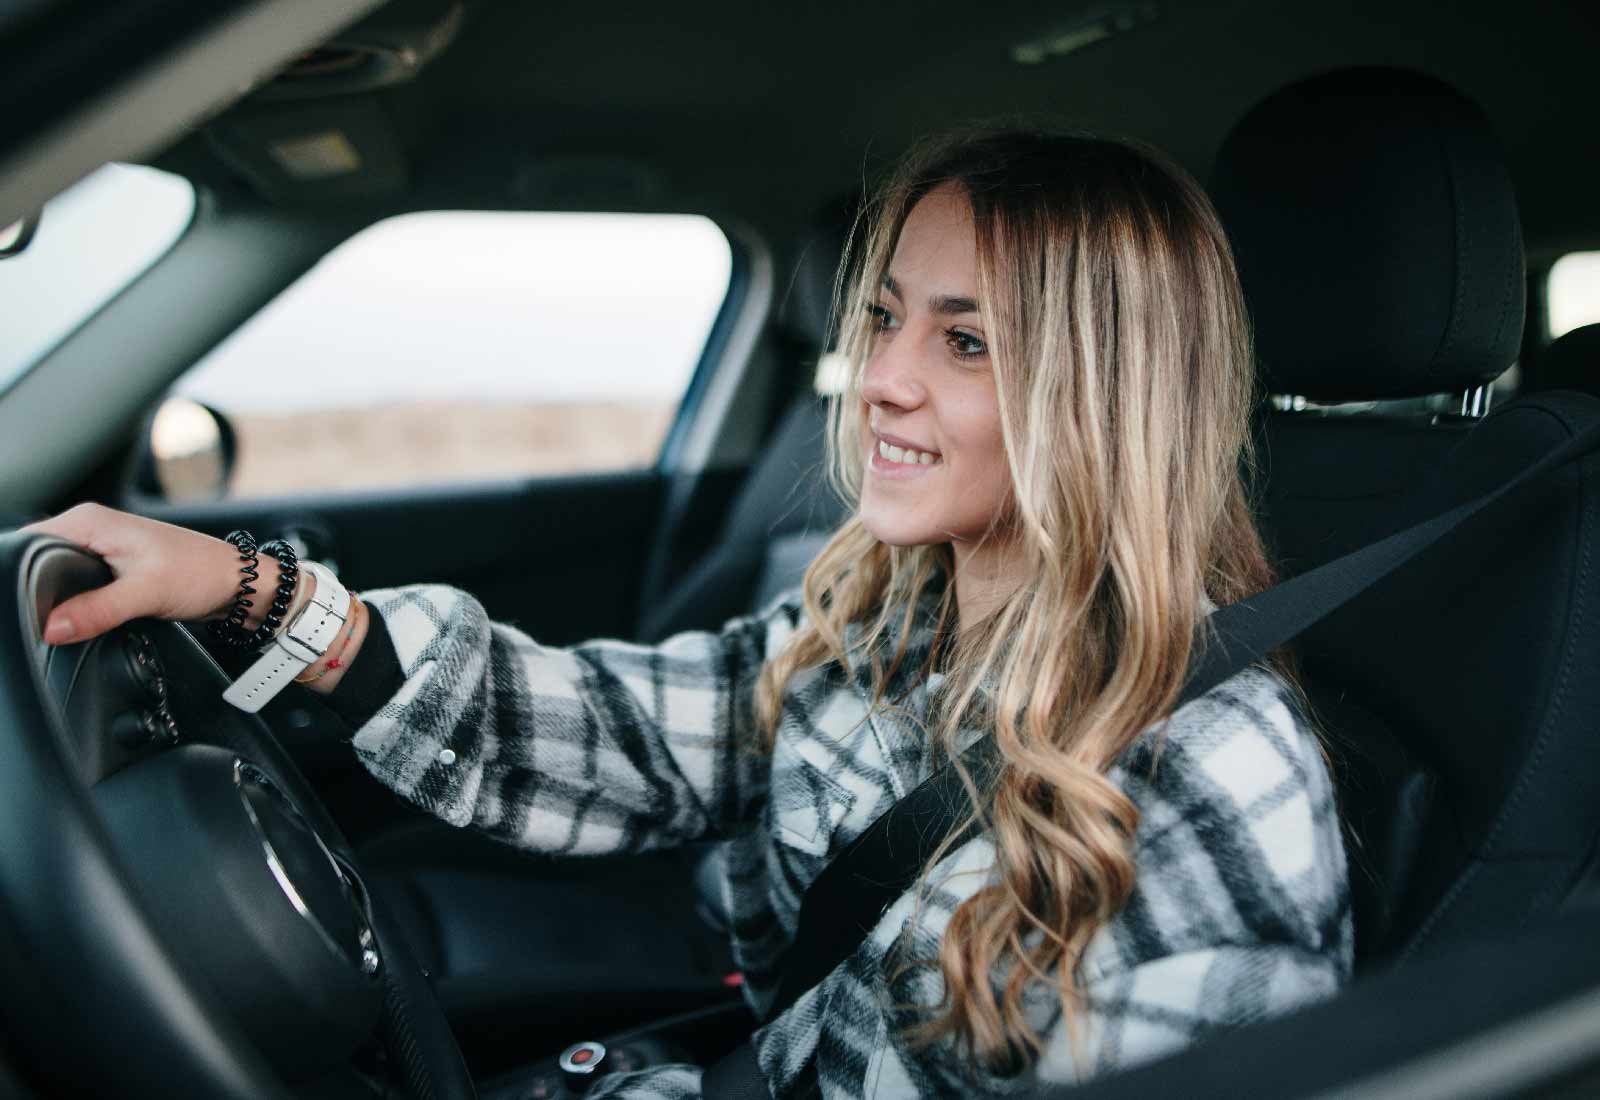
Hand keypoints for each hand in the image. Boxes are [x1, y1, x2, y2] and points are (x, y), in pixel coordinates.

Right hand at [20, 503, 274, 644]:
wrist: (239, 585)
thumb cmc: (202, 573)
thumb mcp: (145, 593)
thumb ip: (96, 610)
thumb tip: (51, 627)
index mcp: (88, 522)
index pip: (26, 543)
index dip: (16, 575)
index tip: (16, 607)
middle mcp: (90, 530)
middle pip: (36, 562)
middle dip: (33, 591)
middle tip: (39, 620)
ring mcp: (100, 549)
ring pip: (54, 576)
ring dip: (53, 598)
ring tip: (58, 621)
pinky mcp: (111, 570)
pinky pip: (75, 586)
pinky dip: (73, 603)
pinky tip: (76, 619)